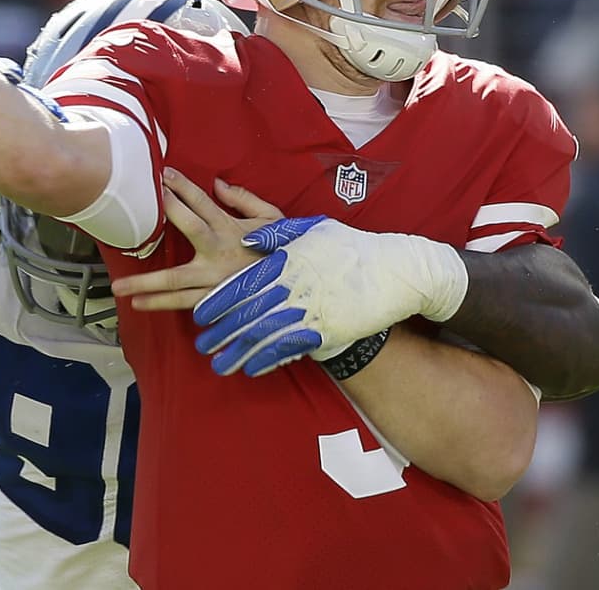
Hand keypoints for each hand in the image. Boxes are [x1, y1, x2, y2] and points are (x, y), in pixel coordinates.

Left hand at [111, 167, 281, 310]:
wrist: (303, 286)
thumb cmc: (285, 249)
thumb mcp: (272, 219)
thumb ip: (244, 199)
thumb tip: (217, 184)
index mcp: (231, 229)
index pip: (201, 203)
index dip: (181, 187)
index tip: (162, 175)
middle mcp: (220, 252)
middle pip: (185, 233)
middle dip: (160, 222)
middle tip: (133, 220)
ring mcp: (217, 280)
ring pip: (177, 281)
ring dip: (147, 285)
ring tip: (120, 287)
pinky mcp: (218, 301)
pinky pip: (187, 303)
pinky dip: (164, 304)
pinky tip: (142, 304)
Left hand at [192, 218, 468, 376]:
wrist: (397, 271)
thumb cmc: (351, 247)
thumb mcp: (314, 229)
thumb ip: (276, 232)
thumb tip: (245, 237)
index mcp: (290, 259)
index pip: (246, 281)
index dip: (221, 299)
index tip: (201, 313)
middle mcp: (298, 286)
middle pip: (252, 311)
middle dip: (223, 330)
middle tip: (201, 343)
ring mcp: (314, 309)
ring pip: (268, 333)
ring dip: (240, 351)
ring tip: (219, 363)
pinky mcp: (329, 330)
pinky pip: (292, 347)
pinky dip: (270, 359)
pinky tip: (252, 368)